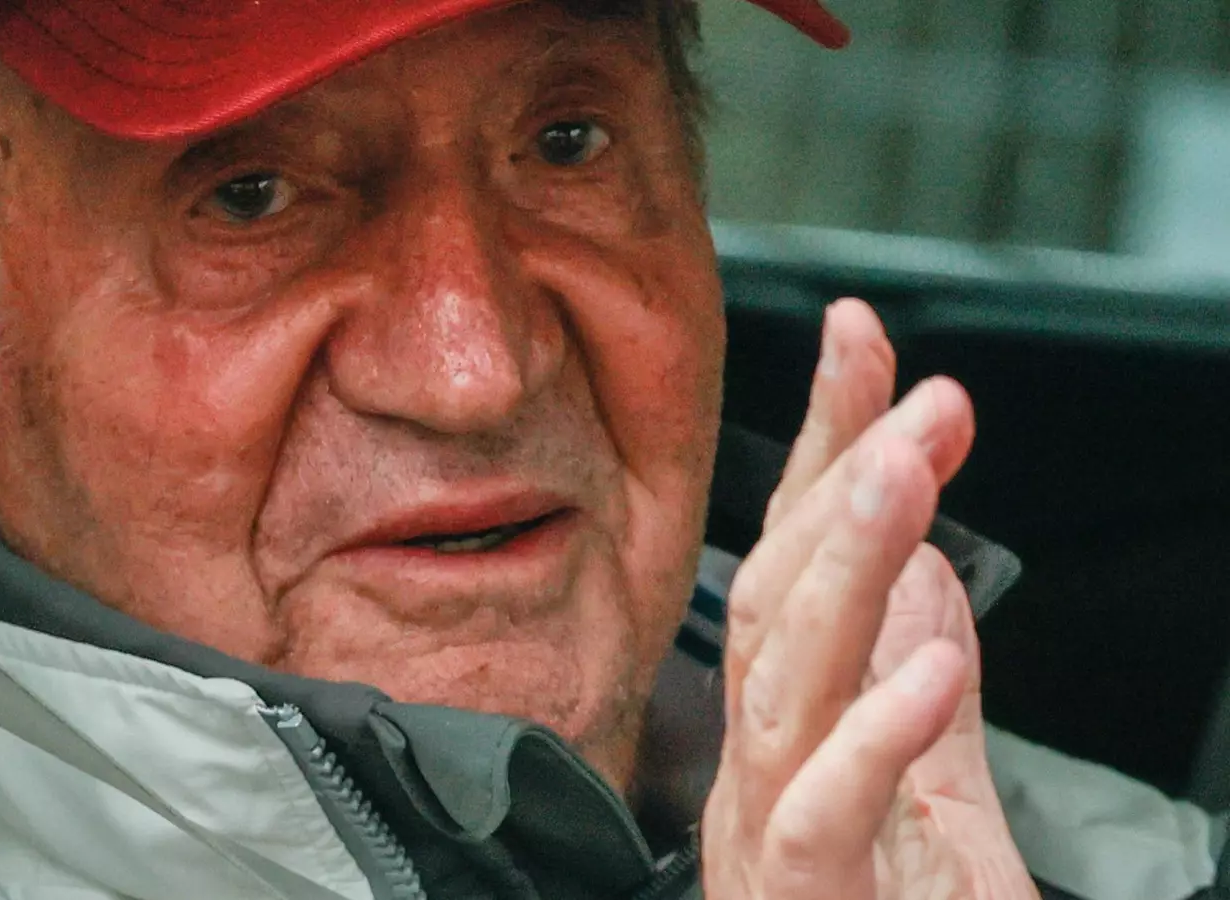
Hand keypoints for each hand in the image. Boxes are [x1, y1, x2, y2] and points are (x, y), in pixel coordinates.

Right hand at [700, 299, 1037, 898]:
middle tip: (917, 390)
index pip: (794, 568)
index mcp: (787, 745)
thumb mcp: (937, 819)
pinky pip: (823, 815)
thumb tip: (928, 588)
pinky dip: (874, 732)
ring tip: (911, 466)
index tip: (862, 342)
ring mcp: (767, 844)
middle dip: (840, 482)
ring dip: (847, 563)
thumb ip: (922, 707)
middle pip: (772, 604)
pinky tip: (931, 659)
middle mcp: (758, 780)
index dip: (824, 449)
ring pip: (781, 685)